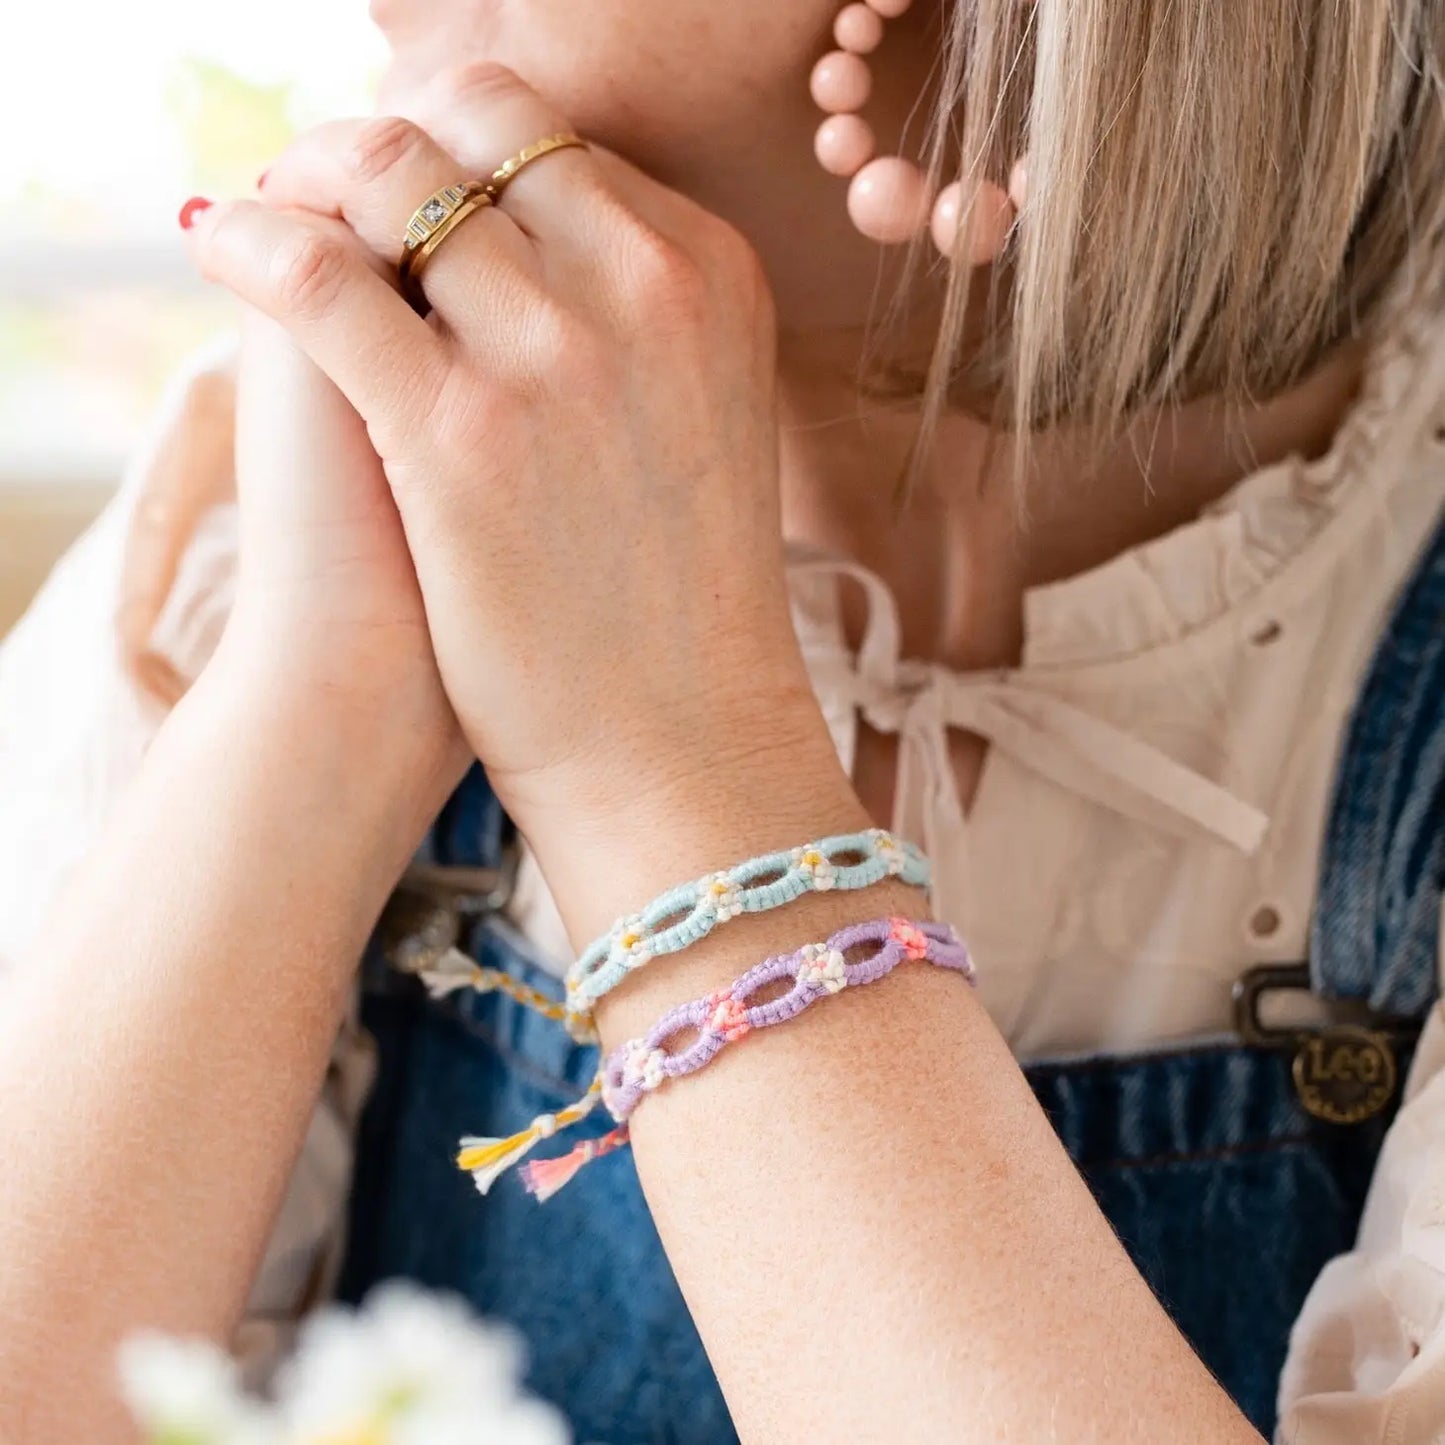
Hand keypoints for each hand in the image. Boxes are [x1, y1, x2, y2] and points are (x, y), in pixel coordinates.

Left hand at [183, 65, 846, 866]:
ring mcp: (559, 353)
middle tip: (341, 191)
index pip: (563, 138)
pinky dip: (250, 241)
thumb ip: (634, 313)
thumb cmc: (678, 596)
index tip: (418, 197)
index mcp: (714, 274)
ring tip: (280, 225)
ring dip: (312, 179)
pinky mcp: (460, 430)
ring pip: (390, 171)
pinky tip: (225, 252)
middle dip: (394, 140)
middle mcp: (649, 285)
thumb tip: (522, 239)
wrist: (678, 740)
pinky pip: (314, 271)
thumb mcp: (701, 417)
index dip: (472, 152)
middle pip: (481, 119)